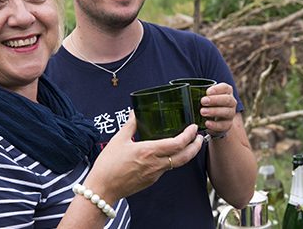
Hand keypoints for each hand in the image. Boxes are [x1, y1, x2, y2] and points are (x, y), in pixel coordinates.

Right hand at [83, 111, 202, 202]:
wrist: (102, 189)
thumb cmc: (108, 165)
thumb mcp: (118, 140)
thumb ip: (130, 125)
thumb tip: (134, 113)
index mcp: (148, 152)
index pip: (177, 144)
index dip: (189, 136)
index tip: (193, 128)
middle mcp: (155, 164)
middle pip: (185, 157)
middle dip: (196, 146)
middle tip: (200, 137)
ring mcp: (155, 174)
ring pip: (177, 163)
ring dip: (186, 153)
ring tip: (189, 144)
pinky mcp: (151, 181)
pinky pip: (166, 169)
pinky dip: (173, 160)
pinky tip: (169, 154)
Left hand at [200, 82, 236, 134]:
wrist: (214, 120)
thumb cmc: (207, 104)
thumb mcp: (205, 97)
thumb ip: (199, 93)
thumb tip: (182, 91)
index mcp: (226, 92)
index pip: (225, 88)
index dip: (217, 89)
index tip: (207, 92)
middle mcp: (231, 102)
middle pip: (228, 100)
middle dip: (215, 100)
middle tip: (203, 101)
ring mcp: (230, 114)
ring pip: (227, 112)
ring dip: (214, 111)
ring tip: (202, 112)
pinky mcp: (227, 125)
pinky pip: (223, 125)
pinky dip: (215, 125)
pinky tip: (206, 123)